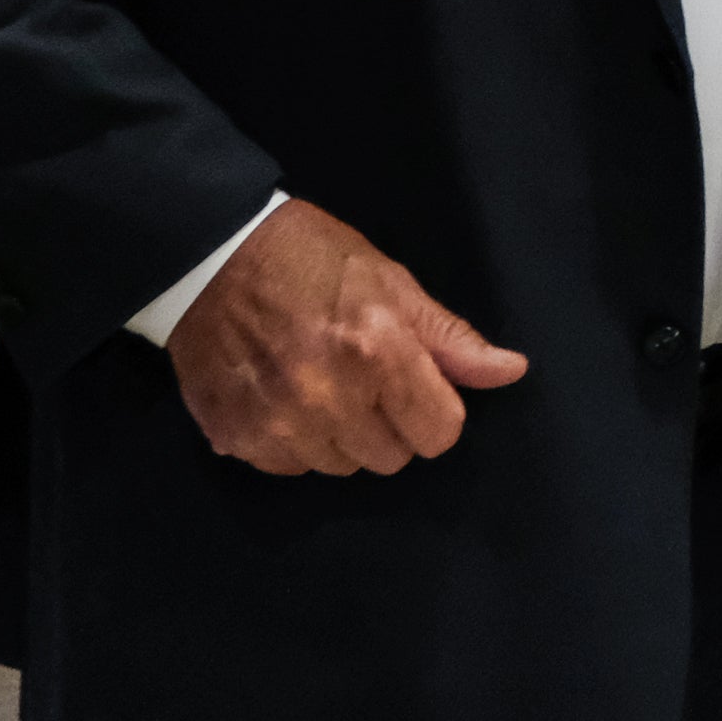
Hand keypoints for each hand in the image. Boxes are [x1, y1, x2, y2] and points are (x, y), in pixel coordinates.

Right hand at [164, 197, 529, 475]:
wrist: (210, 254)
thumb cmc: (311, 258)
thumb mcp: (391, 282)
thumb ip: (449, 338)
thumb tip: (510, 372)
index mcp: (377, 353)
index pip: (438, 433)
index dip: (435, 410)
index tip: (416, 385)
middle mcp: (328, 399)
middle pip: (390, 458)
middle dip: (388, 424)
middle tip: (361, 376)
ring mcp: (276, 424)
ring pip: (339, 467)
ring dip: (339, 436)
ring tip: (319, 382)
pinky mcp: (233, 437)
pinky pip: (287, 467)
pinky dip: (291, 442)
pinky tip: (281, 395)